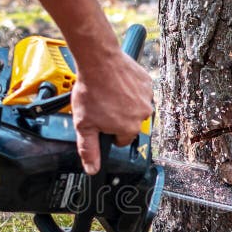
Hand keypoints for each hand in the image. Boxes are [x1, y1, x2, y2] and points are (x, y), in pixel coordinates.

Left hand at [71, 51, 152, 173]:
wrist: (99, 61)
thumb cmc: (91, 91)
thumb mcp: (84, 125)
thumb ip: (89, 149)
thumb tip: (93, 170)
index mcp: (129, 129)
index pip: (121, 140)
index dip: (109, 131)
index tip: (101, 120)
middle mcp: (142, 115)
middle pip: (130, 124)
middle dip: (118, 117)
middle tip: (103, 104)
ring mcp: (147, 98)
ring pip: (135, 108)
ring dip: (125, 103)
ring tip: (109, 92)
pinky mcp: (147, 83)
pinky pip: (140, 92)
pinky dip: (131, 90)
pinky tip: (118, 84)